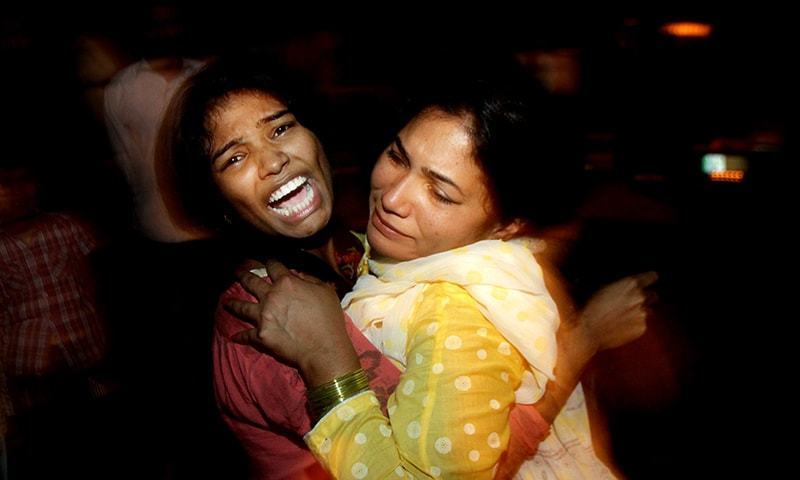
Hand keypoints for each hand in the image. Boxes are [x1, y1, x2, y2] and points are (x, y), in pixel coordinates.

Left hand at [227, 259, 359, 385]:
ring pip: (242, 307)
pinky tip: (235, 336)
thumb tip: (299, 275)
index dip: (270, 261)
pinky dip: (240, 336)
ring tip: (226, 303)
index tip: (267, 260)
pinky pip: (246, 335)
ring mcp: (263, 317)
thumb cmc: (329, 320)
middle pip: (251, 282)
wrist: (323, 349)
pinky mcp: (260, 336)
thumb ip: (311, 280)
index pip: (274, 266)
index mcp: (287, 283)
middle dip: (242, 275)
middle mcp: (271, 297)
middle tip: (236, 272)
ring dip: (233, 304)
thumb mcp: (326, 292)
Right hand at [573, 271, 657, 354]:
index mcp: (631, 284)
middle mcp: (640, 297)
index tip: (650, 280)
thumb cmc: (592, 307)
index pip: (651, 277)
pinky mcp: (641, 328)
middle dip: (646, 298)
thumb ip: (621, 286)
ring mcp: (642, 313)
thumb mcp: (604, 288)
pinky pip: (641, 325)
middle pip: (653, 296)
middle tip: (633, 303)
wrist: (589, 329)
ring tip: (623, 317)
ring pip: (647, 311)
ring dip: (639, 312)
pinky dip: (634, 326)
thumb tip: (626, 287)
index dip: (650, 279)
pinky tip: (620, 326)